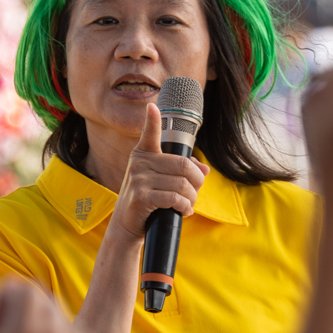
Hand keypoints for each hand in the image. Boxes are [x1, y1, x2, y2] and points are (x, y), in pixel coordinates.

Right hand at [109, 105, 206, 243]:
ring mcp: (139, 179)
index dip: (152, 119)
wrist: (126, 225)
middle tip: (196, 192)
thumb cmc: (147, 200)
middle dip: (197, 181)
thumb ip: (181, 172)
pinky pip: (175, 197)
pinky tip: (183, 211)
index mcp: (143, 154)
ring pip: (182, 184)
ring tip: (188, 204)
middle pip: (183, 164)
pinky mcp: (141, 197)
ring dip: (192, 198)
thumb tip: (205, 170)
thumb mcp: (160, 181)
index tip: (152, 107)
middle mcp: (139, 163)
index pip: (149, 133)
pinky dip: (185, 206)